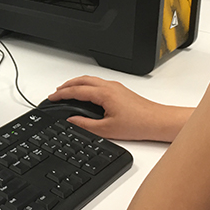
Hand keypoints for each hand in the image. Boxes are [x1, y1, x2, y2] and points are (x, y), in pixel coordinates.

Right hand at [47, 76, 189, 141]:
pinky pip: (98, 82)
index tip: (52, 97)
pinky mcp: (120, 90)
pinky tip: (86, 93)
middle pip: (82, 80)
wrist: (157, 122)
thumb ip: (85, 125)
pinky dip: (86, 85)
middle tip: (56, 92)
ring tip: (67, 91)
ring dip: (76, 83)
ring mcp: (115, 87)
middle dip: (66, 85)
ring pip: (90, 80)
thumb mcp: (107, 130)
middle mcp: (109, 86)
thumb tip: (71, 121)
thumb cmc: (139, 124)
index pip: (76, 90)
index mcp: (104, 94)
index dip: (61, 94)